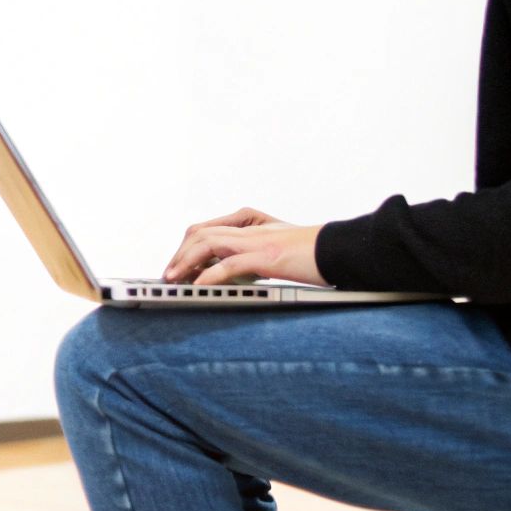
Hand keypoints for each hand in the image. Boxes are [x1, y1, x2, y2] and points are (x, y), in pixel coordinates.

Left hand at [164, 207, 327, 287]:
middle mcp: (250, 228)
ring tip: (173, 280)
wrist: (342, 250)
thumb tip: (229, 272)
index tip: (175, 267)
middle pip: (200, 232)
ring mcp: (257, 240)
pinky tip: (198, 288)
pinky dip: (209, 276)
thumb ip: (254, 254)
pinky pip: (230, 264)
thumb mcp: (278, 249)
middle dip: (179, 254)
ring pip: (208, 242)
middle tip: (167, 276)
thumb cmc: (315, 253)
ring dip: (186, 262)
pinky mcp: (268, 256)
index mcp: (252, 222)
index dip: (186, 247)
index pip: (207, 229)